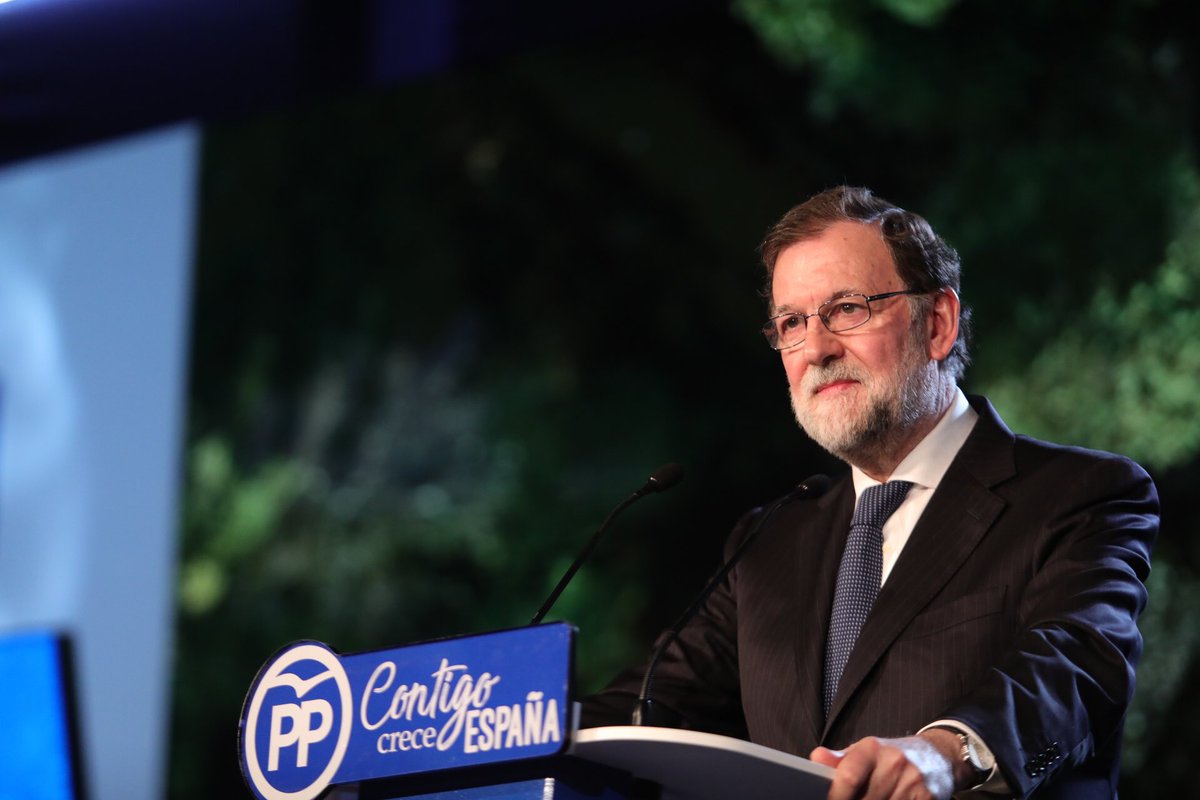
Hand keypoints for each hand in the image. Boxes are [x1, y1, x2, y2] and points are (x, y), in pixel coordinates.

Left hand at [810, 730, 965, 799]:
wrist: (936, 756)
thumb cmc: (890, 756)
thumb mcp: (864, 751)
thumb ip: (839, 760)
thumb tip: (816, 758)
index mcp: (873, 749)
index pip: (848, 776)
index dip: (836, 795)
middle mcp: (894, 764)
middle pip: (865, 799)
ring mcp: (913, 783)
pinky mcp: (928, 798)